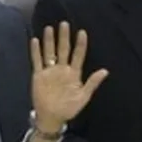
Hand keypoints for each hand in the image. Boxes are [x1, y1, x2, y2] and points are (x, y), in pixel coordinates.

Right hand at [29, 22, 107, 136]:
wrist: (52, 118)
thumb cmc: (69, 108)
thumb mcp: (83, 97)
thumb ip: (92, 83)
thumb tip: (105, 71)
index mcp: (74, 73)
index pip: (78, 55)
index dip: (80, 44)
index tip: (82, 32)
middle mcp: (62, 69)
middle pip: (63, 50)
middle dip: (64, 37)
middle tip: (64, 24)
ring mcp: (50, 71)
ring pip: (49, 52)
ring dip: (49, 41)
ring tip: (49, 28)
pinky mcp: (38, 76)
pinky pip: (37, 61)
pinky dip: (36, 51)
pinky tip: (35, 41)